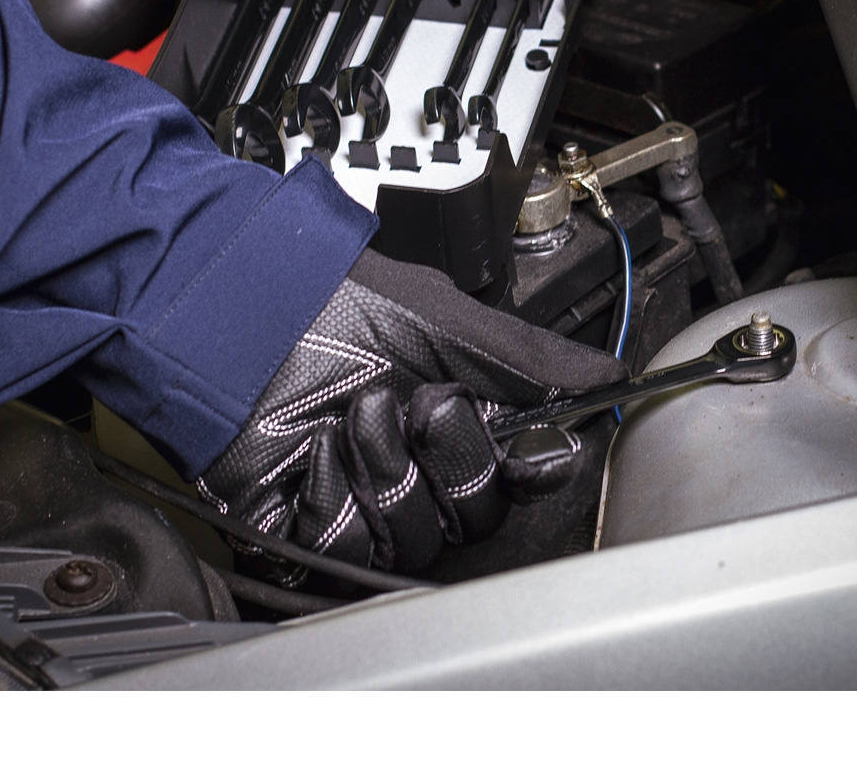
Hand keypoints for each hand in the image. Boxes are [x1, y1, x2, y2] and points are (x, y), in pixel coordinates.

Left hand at [198, 249, 625, 573]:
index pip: (513, 483)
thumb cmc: (342, 304)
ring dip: (386, 467)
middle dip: (449, 457)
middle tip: (419, 402)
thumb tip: (610, 376)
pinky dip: (334, 495)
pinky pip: (346, 552)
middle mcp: (415, 468)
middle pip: (472, 521)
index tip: (518, 441)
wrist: (247, 315)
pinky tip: (316, 449)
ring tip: (356, 412)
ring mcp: (363, 501)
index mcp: (455, 425)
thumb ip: (536, 362)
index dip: (515, 467)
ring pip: (413, 542)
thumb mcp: (454, 325)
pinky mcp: (309, 527)